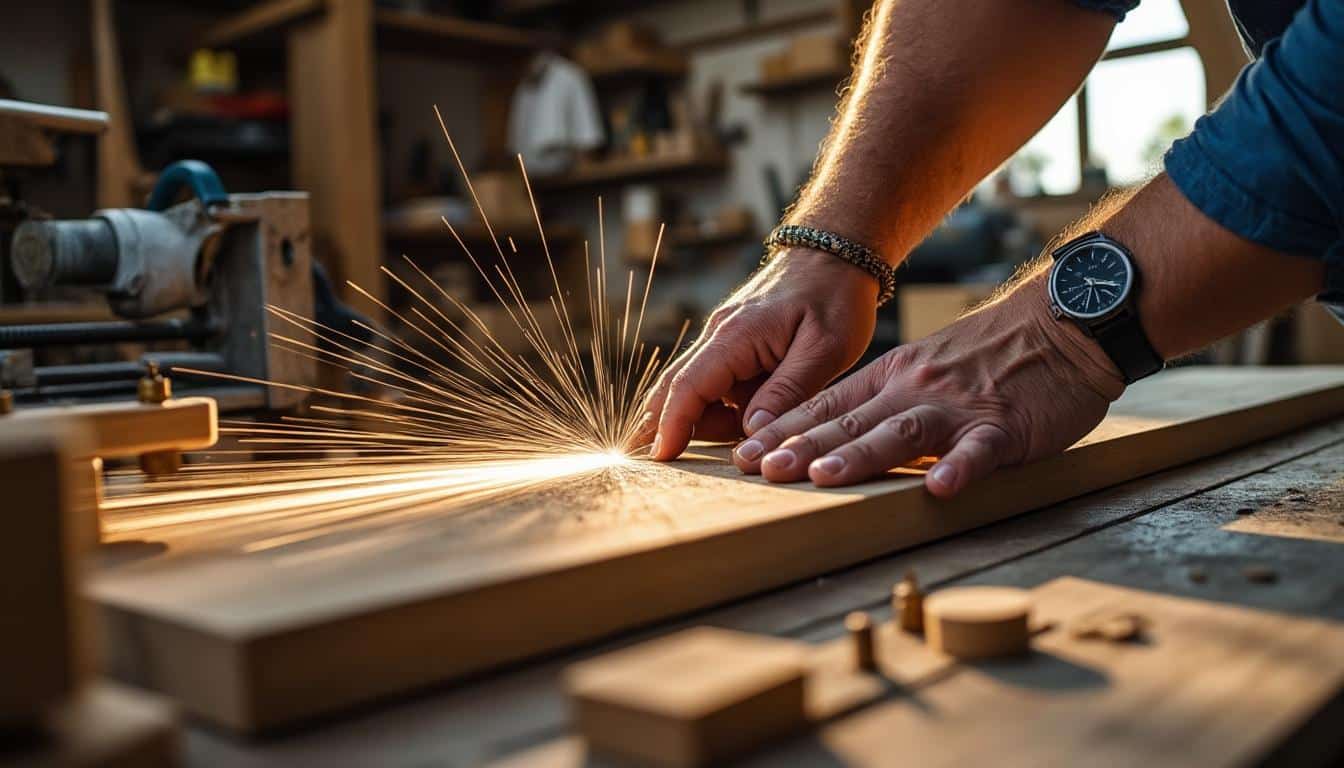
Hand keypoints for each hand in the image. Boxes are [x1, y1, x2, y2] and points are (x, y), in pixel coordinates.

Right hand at [641, 248, 879, 459]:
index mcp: (735, 336)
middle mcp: (720, 336)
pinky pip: (718, 382)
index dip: (671, 424)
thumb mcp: (825, 348)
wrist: (836, 251)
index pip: (689, 386)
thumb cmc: (835, 295)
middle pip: (676, 387)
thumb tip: (753, 431)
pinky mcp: (736, 344)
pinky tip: (745, 422)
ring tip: (744, 438)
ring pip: (697, 388)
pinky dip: (721, 407)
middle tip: (650, 462)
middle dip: (660, 424)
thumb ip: (789, 391)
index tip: (659, 457)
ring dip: (707, 420)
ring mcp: (725, 339)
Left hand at [732, 273, 1126, 496]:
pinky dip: (959, 468)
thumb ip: (886, 398)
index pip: (826, 406)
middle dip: (800, 447)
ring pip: (899, 432)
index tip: (742, 454)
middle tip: (758, 470)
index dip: (783, 430)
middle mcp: (914, 388)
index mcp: (893, 376)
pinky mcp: (1006, 425)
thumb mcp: (926, 366)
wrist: (1063, 322)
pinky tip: (940, 490)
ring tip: (821, 477)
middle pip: (848, 420)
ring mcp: (958, 406)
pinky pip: (980, 450)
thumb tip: (835, 434)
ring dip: (858, 454)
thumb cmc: (993, 354)